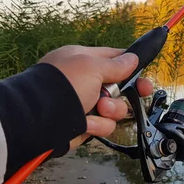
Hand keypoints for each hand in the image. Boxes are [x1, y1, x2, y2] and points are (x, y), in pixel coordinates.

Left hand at [38, 45, 152, 148]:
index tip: (144, 74)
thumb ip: (116, 64)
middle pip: (120, 87)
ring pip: (115, 109)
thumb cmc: (61, 86)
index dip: (132, 67)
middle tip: (141, 92)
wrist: (39, 120)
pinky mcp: (84, 124)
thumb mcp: (92, 67)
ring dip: (112, 109)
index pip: (114, 59)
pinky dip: (98, 124)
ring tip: (100, 108)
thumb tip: (132, 58)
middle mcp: (85, 82)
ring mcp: (85, 104)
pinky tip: (86, 122)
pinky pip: (104, 125)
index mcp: (83, 61)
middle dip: (129, 92)